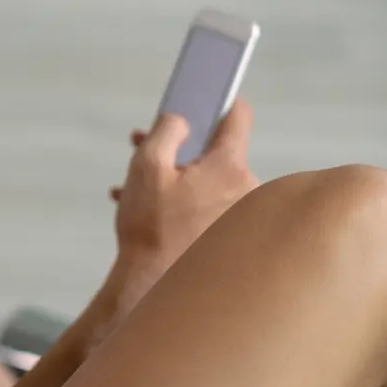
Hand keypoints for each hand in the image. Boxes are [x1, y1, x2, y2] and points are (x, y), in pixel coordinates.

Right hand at [106, 100, 258, 305]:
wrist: (154, 287)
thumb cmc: (151, 229)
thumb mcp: (146, 167)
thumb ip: (166, 131)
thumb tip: (182, 120)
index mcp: (228, 165)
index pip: (237, 116)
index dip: (220, 101)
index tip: (206, 98)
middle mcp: (245, 188)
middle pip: (217, 152)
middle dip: (184, 149)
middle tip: (149, 150)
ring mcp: (243, 215)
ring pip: (211, 182)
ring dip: (181, 180)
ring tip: (141, 190)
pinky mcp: (235, 238)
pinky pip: (212, 209)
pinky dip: (185, 204)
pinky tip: (152, 213)